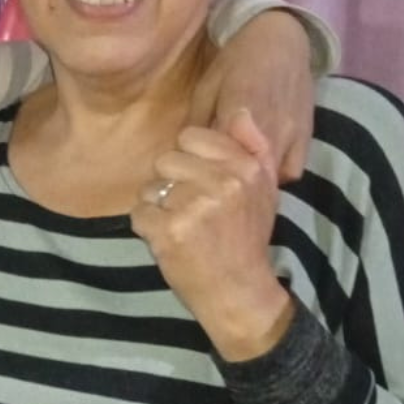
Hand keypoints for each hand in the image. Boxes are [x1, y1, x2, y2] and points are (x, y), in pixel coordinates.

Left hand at [131, 110, 295, 360]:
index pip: (192, 136)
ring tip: (182, 227)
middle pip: (166, 158)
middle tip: (192, 211)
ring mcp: (194, 207)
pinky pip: (139, 213)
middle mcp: (222, 182)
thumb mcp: (264, 189)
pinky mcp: (169, 231)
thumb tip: (238, 111)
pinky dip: (148, 229)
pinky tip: (170, 242)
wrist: (239, 292)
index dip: (190, 159)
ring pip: (150, 186)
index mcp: (245, 167)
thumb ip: (253, 148)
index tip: (203, 184)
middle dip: (172, 183)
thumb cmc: (246, 238)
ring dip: (159, 207)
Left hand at [190, 10, 313, 183]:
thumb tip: (180, 159)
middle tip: (210, 188)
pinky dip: (274, 178)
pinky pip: (289, 173)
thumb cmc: (236, 60)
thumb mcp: (206, 88)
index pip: (219, 160)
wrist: (281, 39)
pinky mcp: (306, 139)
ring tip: (233, 185)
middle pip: (245, 175)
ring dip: (250, 185)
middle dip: (227, 185)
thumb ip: (196, 124)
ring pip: (268, 178)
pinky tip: (260, 172)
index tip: (190, 179)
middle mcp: (269, 129)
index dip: (203, 174)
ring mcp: (291, 136)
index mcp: (239, 113)